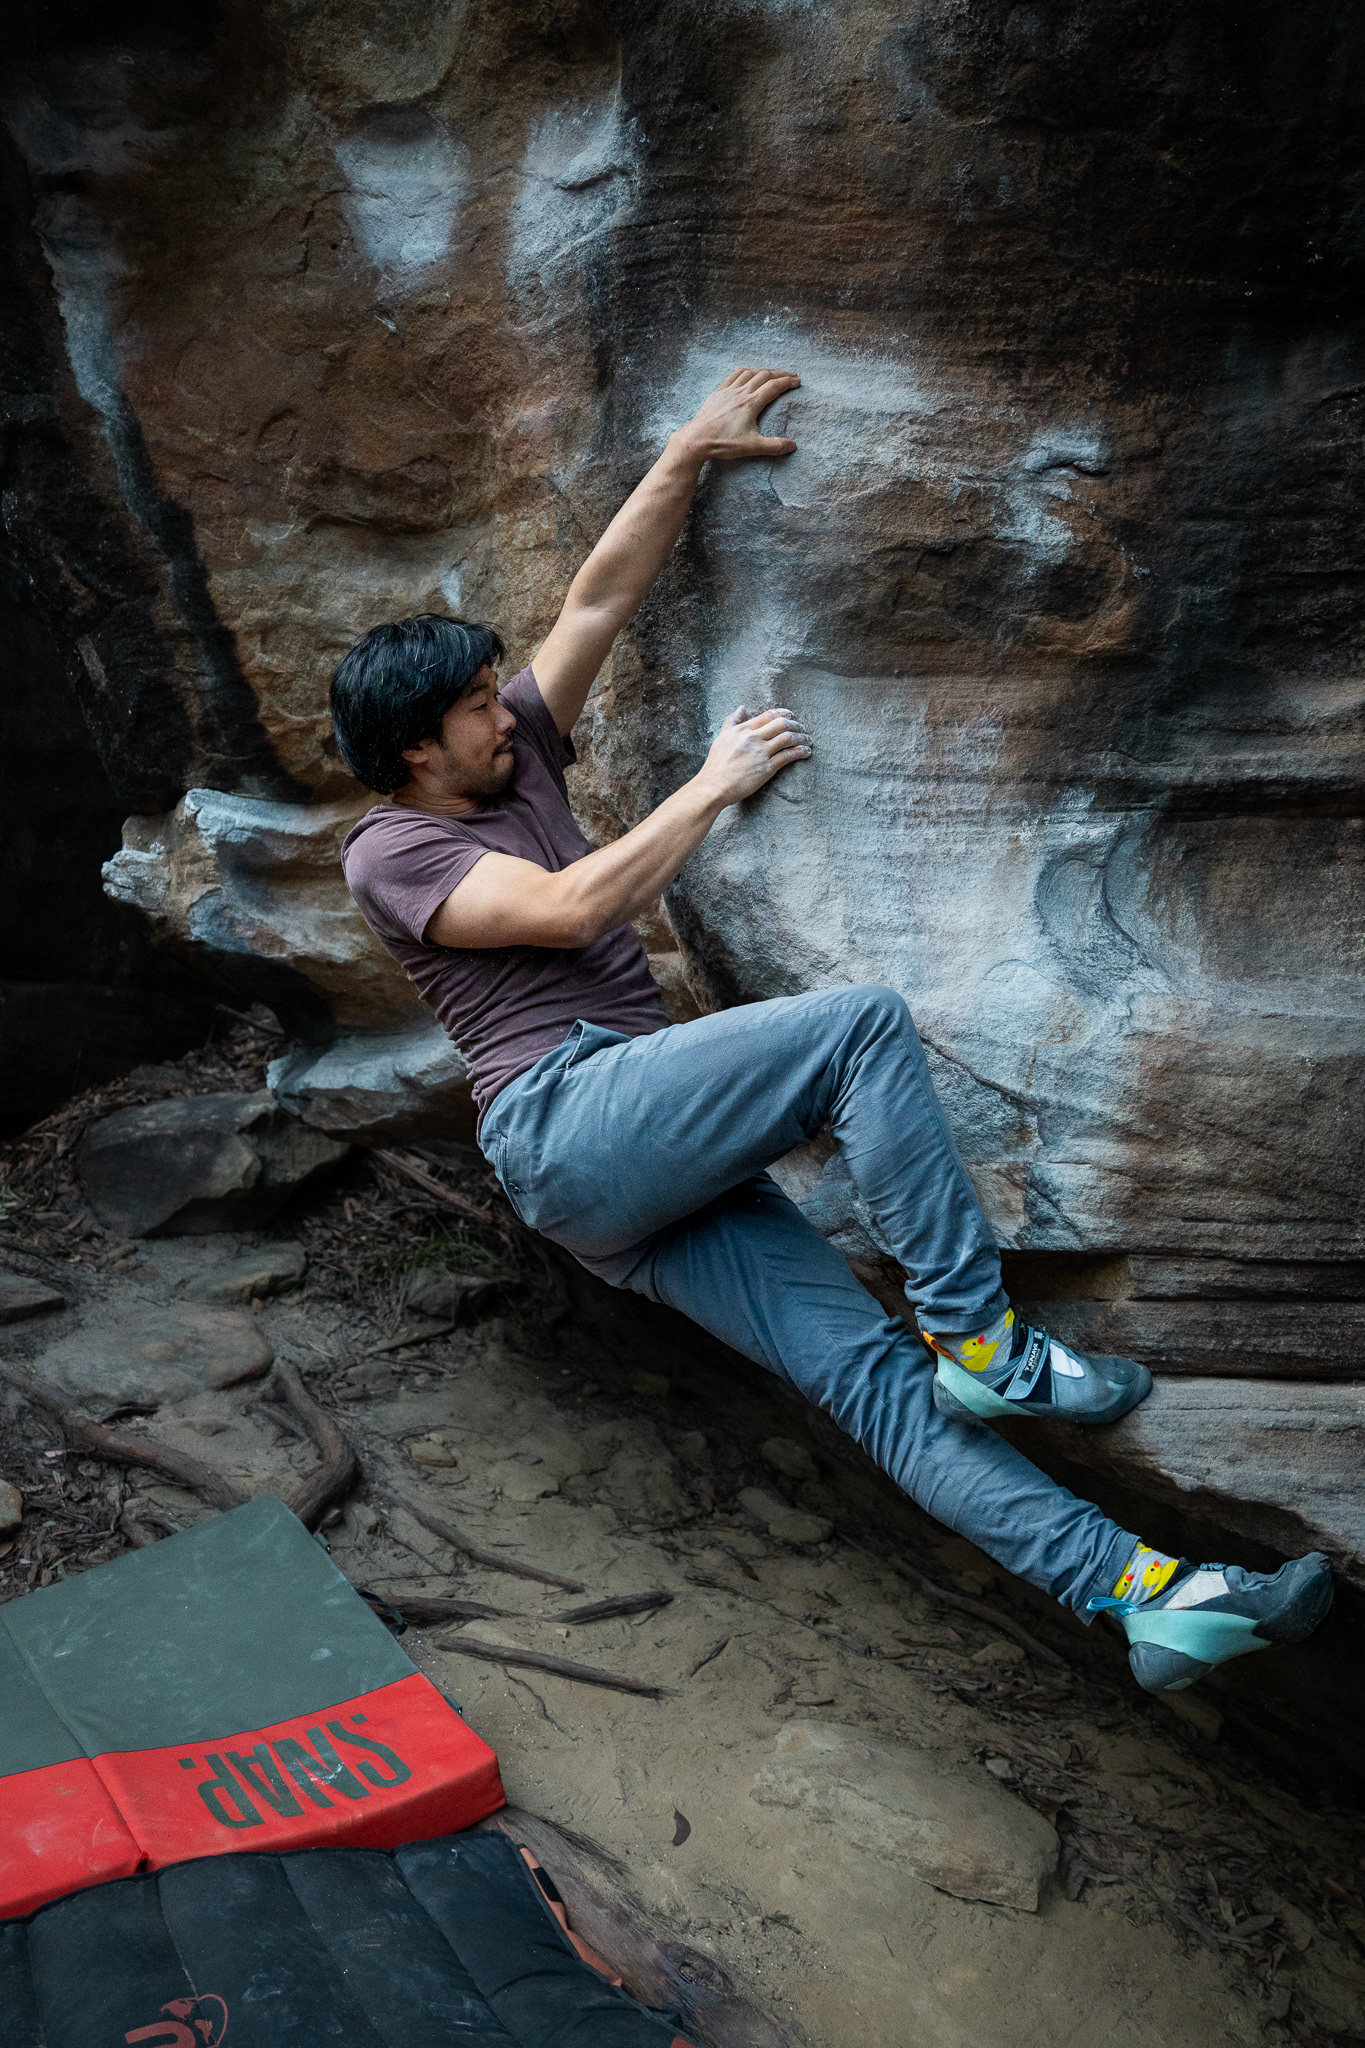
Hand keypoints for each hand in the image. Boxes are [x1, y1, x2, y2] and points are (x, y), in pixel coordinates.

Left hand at [672, 367, 800, 464]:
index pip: (774, 387)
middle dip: (780, 374)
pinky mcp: (718, 393)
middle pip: (764, 376)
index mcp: (751, 403)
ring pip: (749, 373)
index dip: (788, 382)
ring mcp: (728, 391)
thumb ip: (774, 446)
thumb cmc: (723, 443)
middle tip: (791, 375)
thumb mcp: (752, 447)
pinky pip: (734, 375)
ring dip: (763, 370)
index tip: (797, 381)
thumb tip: (793, 445)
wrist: (697, 439)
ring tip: (772, 372)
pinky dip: (745, 371)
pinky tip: (747, 373)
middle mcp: (741, 392)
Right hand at [695, 705, 811, 807]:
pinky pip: (788, 756)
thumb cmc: (716, 764)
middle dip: (796, 724)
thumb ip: (732, 721)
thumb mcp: (722, 737)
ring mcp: (760, 752)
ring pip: (788, 738)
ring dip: (802, 737)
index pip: (769, 715)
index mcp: (743, 729)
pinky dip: (800, 752)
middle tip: (803, 728)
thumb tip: (742, 708)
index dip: (784, 714)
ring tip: (808, 740)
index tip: (792, 716)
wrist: (714, 786)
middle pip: (782, 724)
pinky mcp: (767, 768)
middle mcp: (753, 738)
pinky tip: (806, 752)